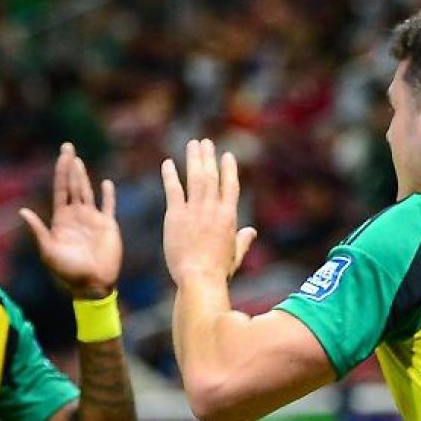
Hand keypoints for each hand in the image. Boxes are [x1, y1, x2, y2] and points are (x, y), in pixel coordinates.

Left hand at [20, 142, 121, 297]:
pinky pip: (108, 207)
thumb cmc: (68, 271)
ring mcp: (93, 220)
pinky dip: (108, 195)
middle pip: (72, 185)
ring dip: (83, 176)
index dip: (60, 172)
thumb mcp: (48, 251)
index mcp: (61, 219)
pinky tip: (106, 183)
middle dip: (70, 167)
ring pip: (87, 192)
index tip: (62, 156)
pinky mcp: (108, 226)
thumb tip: (23, 211)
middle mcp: (76, 216)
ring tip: (78, 161)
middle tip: (68, 147)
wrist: (92, 284)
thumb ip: (38, 230)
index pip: (60, 189)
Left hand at [162, 138, 256, 284]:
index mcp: (229, 217)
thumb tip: (252, 232)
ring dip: (193, 159)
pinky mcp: (176, 216)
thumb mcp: (235, 256)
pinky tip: (167, 163)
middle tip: (205, 142)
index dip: (229, 169)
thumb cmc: (218, 272)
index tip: (227, 155)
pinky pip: (173, 190)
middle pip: (211, 176)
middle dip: (208, 157)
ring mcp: (194, 211)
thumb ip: (243, 241)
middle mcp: (213, 209)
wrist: (199, 278)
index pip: (230, 186)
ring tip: (192, 144)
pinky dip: (170, 175)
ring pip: (195, 177)